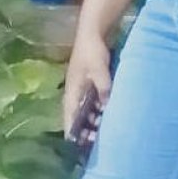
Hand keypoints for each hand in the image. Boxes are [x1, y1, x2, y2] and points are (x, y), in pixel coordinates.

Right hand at [63, 28, 111, 142]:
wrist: (93, 31)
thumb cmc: (92, 51)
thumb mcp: (99, 71)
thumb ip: (104, 89)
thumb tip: (108, 107)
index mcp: (72, 92)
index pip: (69, 118)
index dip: (72, 133)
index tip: (76, 147)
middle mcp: (74, 92)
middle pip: (77, 117)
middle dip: (84, 130)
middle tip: (94, 143)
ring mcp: (82, 87)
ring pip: (85, 110)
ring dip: (92, 121)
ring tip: (102, 134)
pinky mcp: (91, 82)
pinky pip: (93, 102)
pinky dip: (98, 110)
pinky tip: (108, 116)